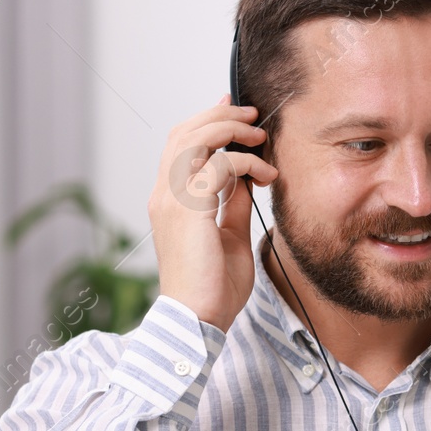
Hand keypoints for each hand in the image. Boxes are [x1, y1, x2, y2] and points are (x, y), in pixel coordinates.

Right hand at [148, 93, 278, 332]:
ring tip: (260, 136)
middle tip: (252, 115)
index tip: (234, 111)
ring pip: (197, 139)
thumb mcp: (230, 238)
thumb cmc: (212, 289)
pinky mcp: (190, 209)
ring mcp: (173, 200)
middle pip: (184, 132)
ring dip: (232, 130)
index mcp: (168, 201)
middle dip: (220, 115)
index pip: (179, 146)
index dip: (205, 122)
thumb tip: (247, 181)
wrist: (198, 320)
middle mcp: (164, 195)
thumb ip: (234, 206)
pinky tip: (266, 177)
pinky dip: (247, 164)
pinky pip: (220, 166)